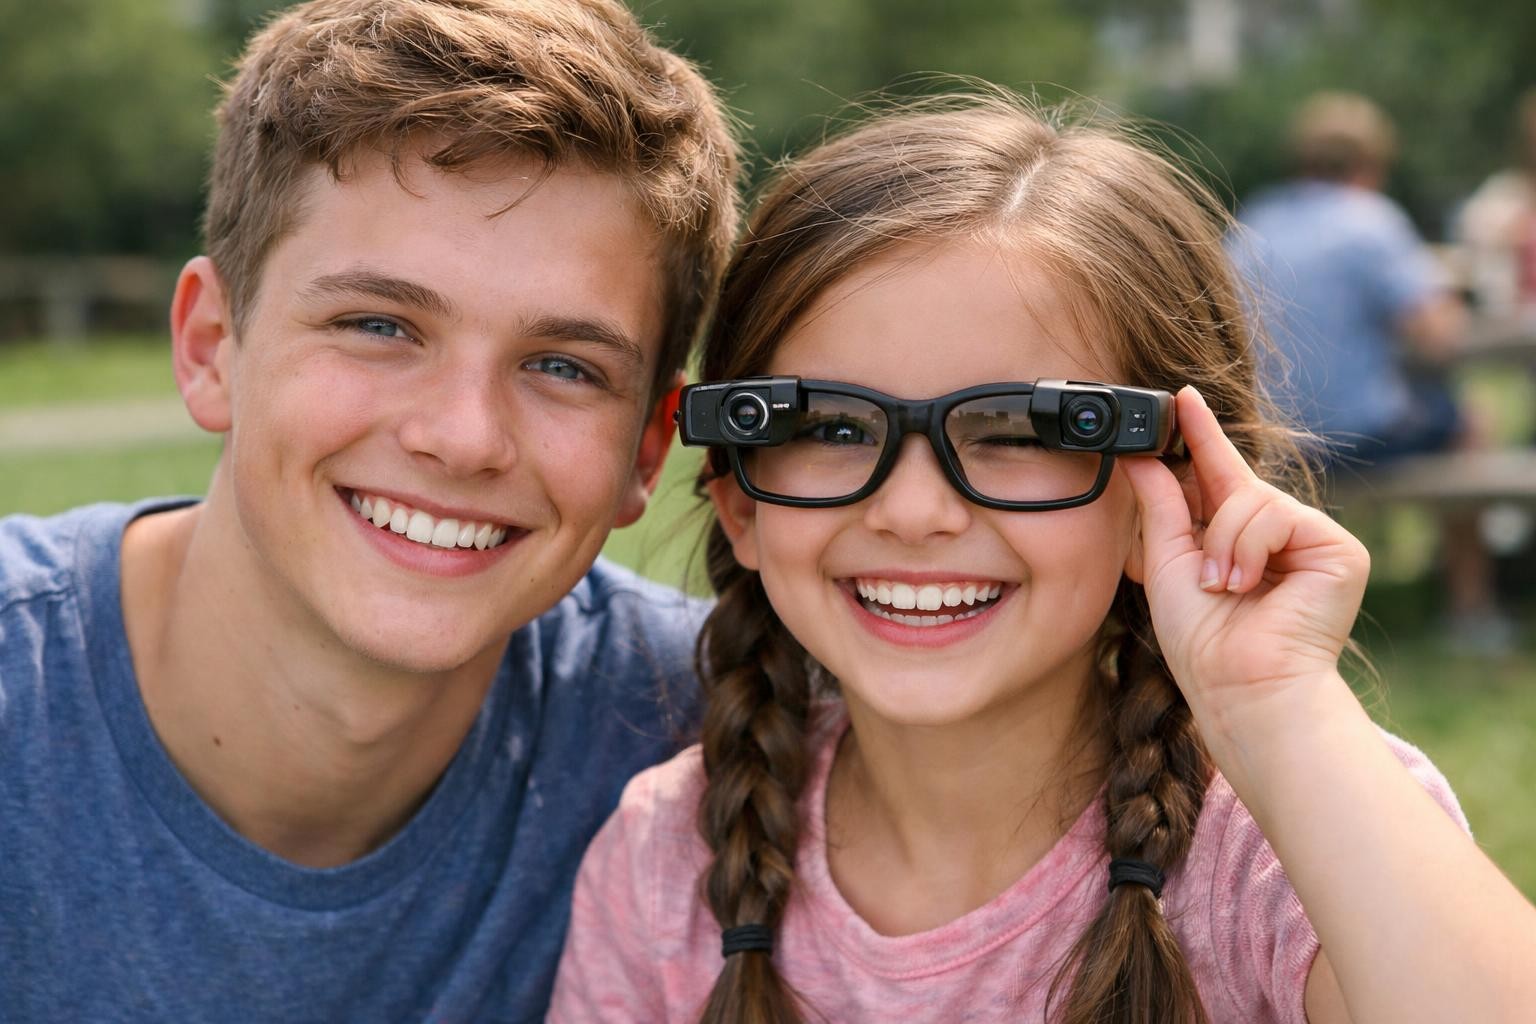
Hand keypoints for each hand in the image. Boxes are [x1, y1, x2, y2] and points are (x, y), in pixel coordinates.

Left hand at [1118, 387, 1370, 739]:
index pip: (1218, 471)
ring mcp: (1311, 538)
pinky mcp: (1338, 549)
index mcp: (1237, 535)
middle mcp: (1278, 531)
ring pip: (1251, 499)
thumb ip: (1159, 505)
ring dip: (1224, 546)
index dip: (1200, 434)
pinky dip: (1248, 549)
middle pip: (1235, 483)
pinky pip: (1276, 514)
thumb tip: (1139, 456)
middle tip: (1209, 579)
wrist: (1238, 686)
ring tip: (1226, 589)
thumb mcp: (1166, 561)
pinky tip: (1249, 586)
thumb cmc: (1203, 640)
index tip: (1181, 396)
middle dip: (1209, 525)